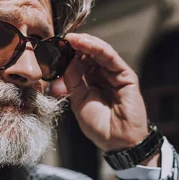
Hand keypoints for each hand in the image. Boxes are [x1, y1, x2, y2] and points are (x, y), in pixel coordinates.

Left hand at [49, 33, 148, 152]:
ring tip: (69, 38)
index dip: (67, 55)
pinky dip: (96, 47)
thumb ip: (73, 80)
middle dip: (74, 46)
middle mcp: (104, 76)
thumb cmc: (99, 126)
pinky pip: (110, 57)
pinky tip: (83, 43)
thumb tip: (65, 59)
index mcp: (91, 82)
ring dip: (84, 43)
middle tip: (59, 40)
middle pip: (88, 54)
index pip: (79, 63)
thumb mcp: (79, 101)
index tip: (52, 47)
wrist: (118, 141)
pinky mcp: (126, 75)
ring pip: (99, 52)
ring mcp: (115, 74)